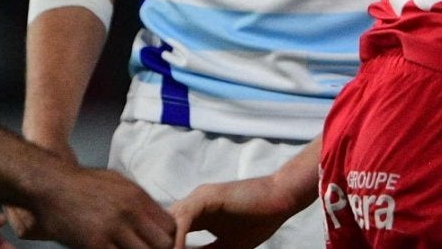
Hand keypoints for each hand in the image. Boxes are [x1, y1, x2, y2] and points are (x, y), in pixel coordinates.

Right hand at [24, 165, 172, 248]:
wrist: (53, 186)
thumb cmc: (85, 184)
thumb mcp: (121, 184)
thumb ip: (140, 202)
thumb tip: (157, 218)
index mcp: (138, 198)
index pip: (170, 226)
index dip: (169, 237)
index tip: (159, 240)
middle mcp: (129, 214)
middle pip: (161, 244)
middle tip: (147, 248)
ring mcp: (112, 231)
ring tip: (130, 248)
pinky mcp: (94, 245)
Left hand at [169, 174, 309, 248]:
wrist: (283, 198)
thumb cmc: (259, 221)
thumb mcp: (226, 246)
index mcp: (196, 215)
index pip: (168, 235)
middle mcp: (192, 205)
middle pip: (162, 230)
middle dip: (158, 248)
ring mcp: (198, 199)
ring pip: (167, 226)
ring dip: (164, 246)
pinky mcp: (206, 198)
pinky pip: (182, 222)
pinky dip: (176, 241)